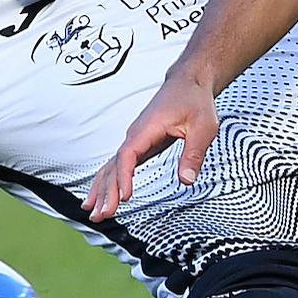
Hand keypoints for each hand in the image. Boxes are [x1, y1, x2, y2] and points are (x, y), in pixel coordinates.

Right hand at [86, 72, 219, 219]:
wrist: (188, 82)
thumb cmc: (195, 101)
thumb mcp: (203, 127)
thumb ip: (193, 154)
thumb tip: (186, 180)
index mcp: (147, 129)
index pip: (127, 155)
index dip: (124, 177)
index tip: (125, 197)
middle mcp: (135, 135)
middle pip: (114, 165)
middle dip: (106, 192)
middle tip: (101, 216)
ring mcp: (134, 139)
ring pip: (112, 166)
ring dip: (102, 189)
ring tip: (94, 213)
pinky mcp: (139, 144)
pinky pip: (118, 164)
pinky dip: (108, 180)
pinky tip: (101, 196)